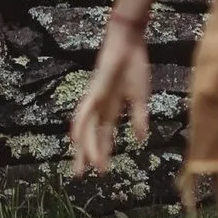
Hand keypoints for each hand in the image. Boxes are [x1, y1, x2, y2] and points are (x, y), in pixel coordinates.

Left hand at [68, 19, 150, 178]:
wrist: (129, 42)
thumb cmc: (135, 66)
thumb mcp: (140, 97)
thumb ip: (139, 118)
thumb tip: (141, 139)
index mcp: (112, 108)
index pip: (104, 135)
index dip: (103, 152)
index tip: (102, 171)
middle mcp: (100, 107)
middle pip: (90, 135)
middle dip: (85, 155)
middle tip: (80, 176)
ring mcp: (95, 99)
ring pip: (86, 128)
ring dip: (84, 148)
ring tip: (83, 167)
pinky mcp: (95, 91)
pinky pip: (85, 111)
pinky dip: (80, 125)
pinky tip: (76, 139)